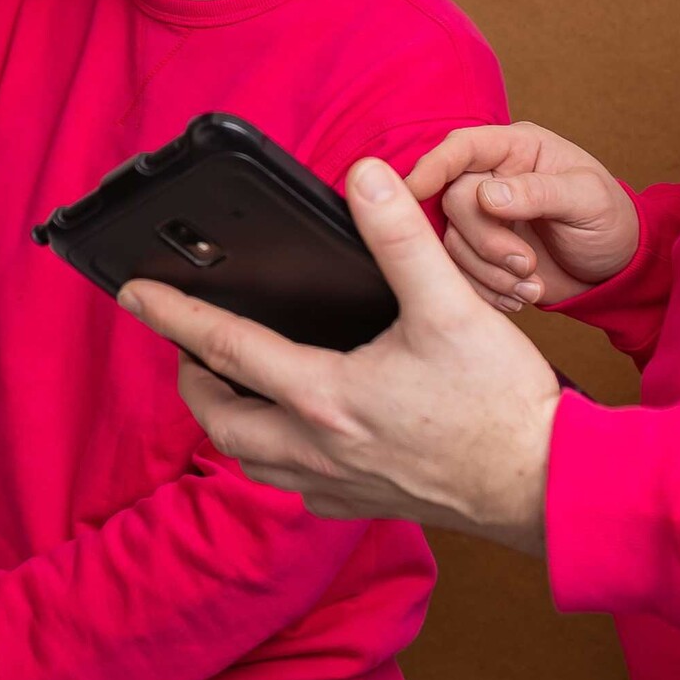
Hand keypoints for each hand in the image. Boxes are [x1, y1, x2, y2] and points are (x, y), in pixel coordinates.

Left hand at [119, 158, 561, 550]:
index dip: (174, 315)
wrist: (546, 484)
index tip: (133, 294)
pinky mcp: (367, 504)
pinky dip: (276, 459)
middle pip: (220, 420)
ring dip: (229, 423)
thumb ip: (399, 237)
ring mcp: (339, 484)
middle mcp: (318, 448)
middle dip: (192, 382)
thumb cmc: (501, 402)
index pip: (226, 348)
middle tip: (187, 348)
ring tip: (230, 389)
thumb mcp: (451, 304)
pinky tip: (296, 439)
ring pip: (252, 460)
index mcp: (325, 395)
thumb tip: (364, 175)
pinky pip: (296, 488)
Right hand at [401, 123, 637, 309]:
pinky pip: (458, 273)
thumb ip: (539, 192)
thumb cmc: (609, 220)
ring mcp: (482, 219)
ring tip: (531, 284)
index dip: (434, 166)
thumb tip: (487, 195)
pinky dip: (486, 291)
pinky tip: (519, 296)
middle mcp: (490, 179)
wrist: (614, 270)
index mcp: (516, 149)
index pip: (461, 148)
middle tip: (525, 263)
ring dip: (489, 272)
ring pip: (451, 243)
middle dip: (486, 240)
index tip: (414, 191)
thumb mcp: (588, 200)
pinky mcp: (479, 256)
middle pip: (452, 201)